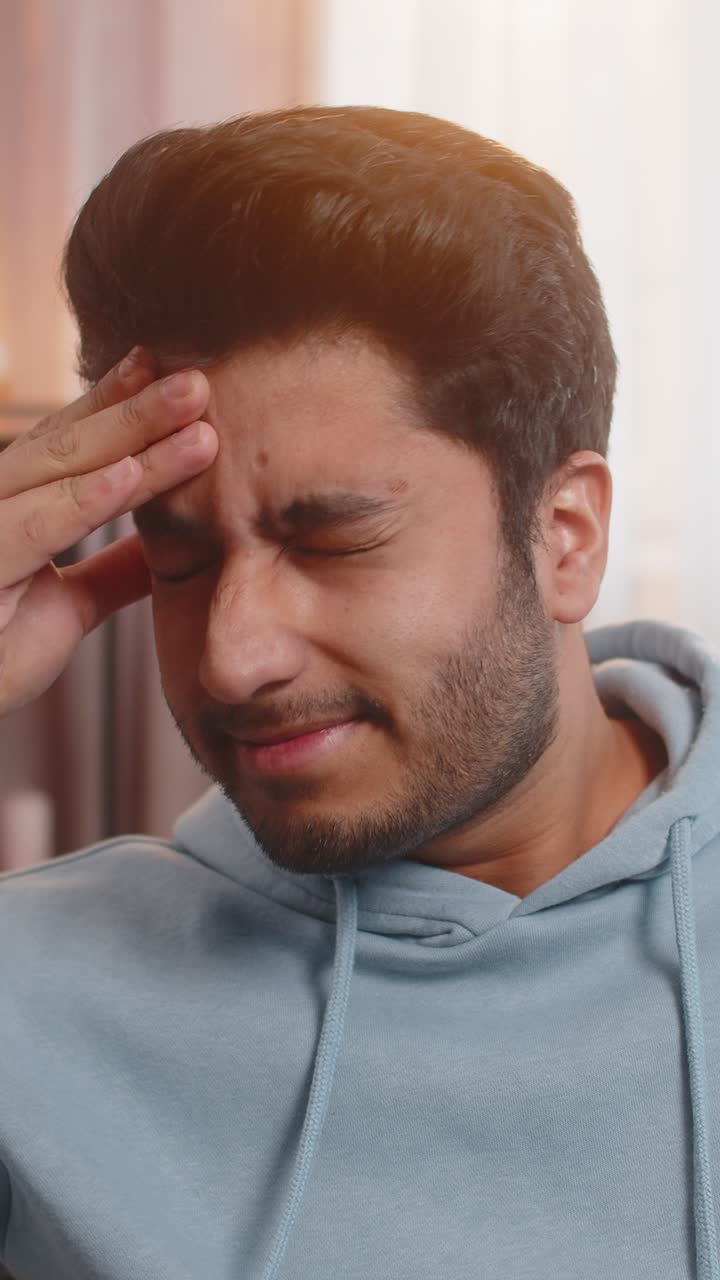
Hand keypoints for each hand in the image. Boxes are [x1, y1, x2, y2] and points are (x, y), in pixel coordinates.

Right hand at [0, 348, 217, 715]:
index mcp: (9, 505)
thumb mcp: (67, 608)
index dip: (119, 406)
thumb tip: (167, 542)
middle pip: (68, 443)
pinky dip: (86, 499)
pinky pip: (38, 527)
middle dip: (137, 408)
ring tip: (194, 417)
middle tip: (201, 380)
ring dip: (131, 438)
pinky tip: (132, 475)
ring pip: (61, 472)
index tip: (177, 378)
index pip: (67, 443)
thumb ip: (113, 572)